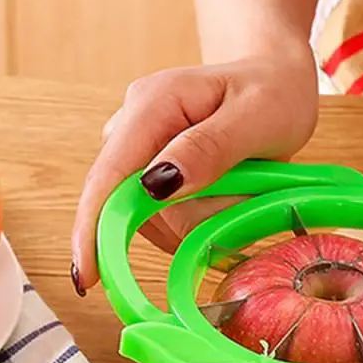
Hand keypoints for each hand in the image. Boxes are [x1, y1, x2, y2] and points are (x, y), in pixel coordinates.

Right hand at [70, 54, 318, 294]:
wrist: (275, 85)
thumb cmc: (272, 93)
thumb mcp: (257, 115)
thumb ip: (209, 148)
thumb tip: (156, 185)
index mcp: (152, 106)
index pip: (108, 177)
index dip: (94, 229)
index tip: (88, 277)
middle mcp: (132, 132)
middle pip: (137, 212)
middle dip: (195, 219)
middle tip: (248, 192)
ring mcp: (139, 160)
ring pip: (160, 226)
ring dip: (207, 221)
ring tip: (244, 186)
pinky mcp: (152, 184)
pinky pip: (172, 226)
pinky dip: (206, 223)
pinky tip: (230, 197)